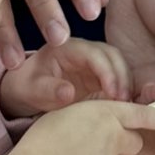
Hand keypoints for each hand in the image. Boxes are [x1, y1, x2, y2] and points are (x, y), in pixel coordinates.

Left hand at [0, 40, 131, 117]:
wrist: (28, 89)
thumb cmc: (29, 86)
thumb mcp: (33, 90)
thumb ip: (49, 90)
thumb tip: (69, 92)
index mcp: (67, 47)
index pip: (94, 54)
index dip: (107, 72)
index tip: (112, 94)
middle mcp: (85, 50)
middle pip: (113, 56)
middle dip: (121, 77)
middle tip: (123, 101)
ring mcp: (94, 62)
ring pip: (120, 65)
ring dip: (126, 84)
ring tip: (124, 105)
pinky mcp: (100, 75)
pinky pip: (118, 78)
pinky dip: (124, 90)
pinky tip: (123, 106)